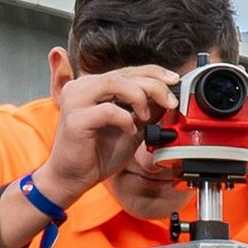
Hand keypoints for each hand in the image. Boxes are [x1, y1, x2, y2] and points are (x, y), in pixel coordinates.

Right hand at [36, 64, 181, 206]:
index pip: (128, 70)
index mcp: (94, 86)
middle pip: (125, 74)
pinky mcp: (75, 119)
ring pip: (115, 83)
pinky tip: (130, 131)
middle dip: (154, 86)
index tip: (175, 81)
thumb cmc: (98, 153)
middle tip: (171, 102)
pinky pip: (108, 110)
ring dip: (139, 97)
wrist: (73, 177)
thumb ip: (147, 112)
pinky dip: (125, 119)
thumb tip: (168, 99)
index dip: (154, 73)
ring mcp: (75, 101)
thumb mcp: (132, 128)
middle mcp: (82, 88)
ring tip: (146, 117)